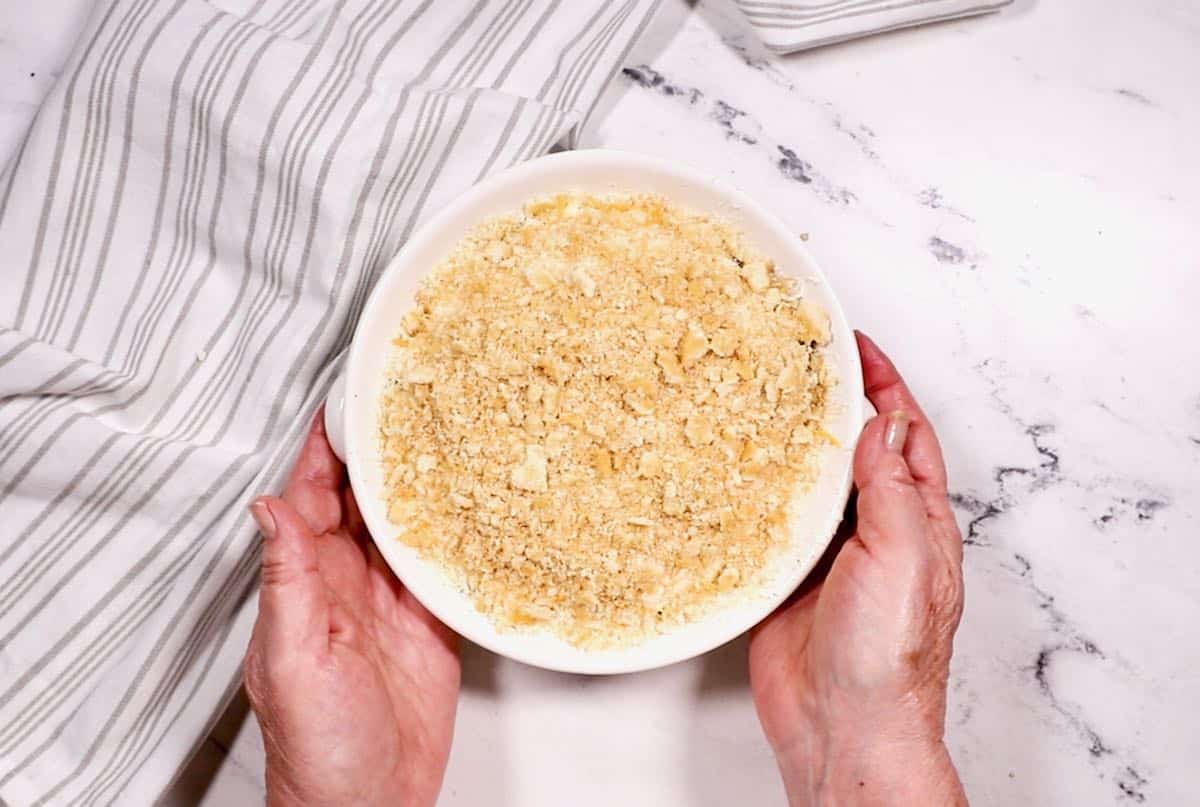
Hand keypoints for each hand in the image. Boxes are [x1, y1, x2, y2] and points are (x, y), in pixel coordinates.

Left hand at [243, 412, 460, 806]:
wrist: (370, 805)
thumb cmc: (317, 751)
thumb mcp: (292, 660)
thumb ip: (286, 582)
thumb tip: (269, 508)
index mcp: (306, 585)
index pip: (311, 496)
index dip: (325, 448)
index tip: (342, 404)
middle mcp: (347, 585)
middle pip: (364, 500)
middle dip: (380, 451)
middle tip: (405, 404)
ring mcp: (390, 604)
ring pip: (406, 525)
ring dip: (422, 484)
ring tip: (446, 439)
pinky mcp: (430, 625)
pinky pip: (445, 566)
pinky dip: (459, 534)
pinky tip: (474, 508)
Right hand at [750, 333, 966, 805]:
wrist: (843, 728)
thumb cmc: (888, 657)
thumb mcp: (902, 557)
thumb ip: (891, 489)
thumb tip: (882, 424)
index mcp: (917, 520)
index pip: (904, 435)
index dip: (883, 386)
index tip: (854, 346)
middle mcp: (874, 530)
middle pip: (853, 450)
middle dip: (831, 404)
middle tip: (797, 361)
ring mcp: (828, 555)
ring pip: (808, 482)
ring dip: (787, 444)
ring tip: (756, 400)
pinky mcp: (785, 578)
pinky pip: (768, 523)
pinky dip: (752, 492)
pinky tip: (729, 470)